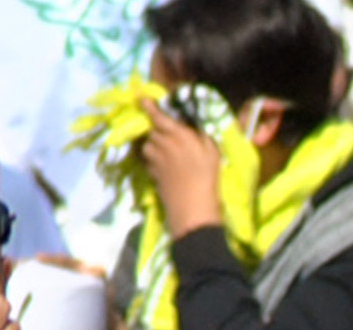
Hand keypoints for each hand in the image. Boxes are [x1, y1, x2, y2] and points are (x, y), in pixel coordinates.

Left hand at [138, 101, 224, 235]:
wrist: (192, 207)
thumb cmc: (206, 175)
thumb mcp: (212, 149)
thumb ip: (201, 132)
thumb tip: (195, 121)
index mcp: (176, 133)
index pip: (157, 115)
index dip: (148, 106)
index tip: (141, 98)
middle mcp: (161, 143)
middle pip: (152, 131)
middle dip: (157, 129)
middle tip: (170, 134)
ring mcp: (154, 160)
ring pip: (148, 146)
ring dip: (155, 145)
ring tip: (167, 151)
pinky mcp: (151, 174)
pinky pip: (149, 161)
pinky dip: (154, 159)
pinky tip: (165, 166)